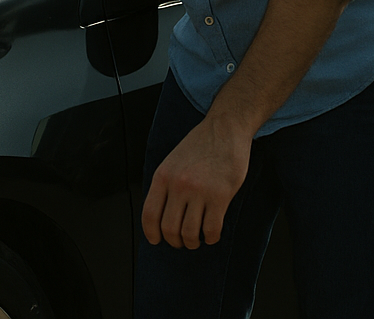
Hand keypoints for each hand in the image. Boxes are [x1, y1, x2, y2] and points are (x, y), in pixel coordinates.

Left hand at [141, 115, 251, 248]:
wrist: (224, 130)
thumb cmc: (199, 146)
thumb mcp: (172, 162)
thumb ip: (165, 185)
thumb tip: (160, 215)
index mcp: (162, 176)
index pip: (149, 214)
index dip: (151, 233)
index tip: (155, 240)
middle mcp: (178, 185)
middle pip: (169, 228)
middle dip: (174, 241)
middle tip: (180, 242)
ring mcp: (199, 191)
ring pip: (190, 233)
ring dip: (192, 243)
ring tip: (196, 240)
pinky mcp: (220, 196)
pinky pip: (212, 229)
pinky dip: (211, 238)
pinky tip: (211, 234)